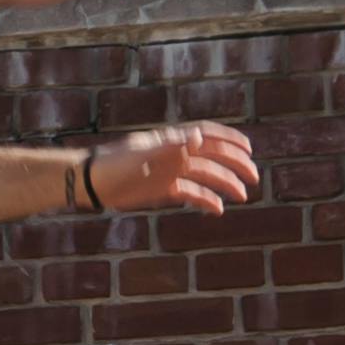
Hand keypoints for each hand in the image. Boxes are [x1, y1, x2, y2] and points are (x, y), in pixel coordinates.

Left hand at [76, 121, 257, 213]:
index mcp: (172, 141)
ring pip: (205, 176)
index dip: (230, 140)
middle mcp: (175, 154)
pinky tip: (219, 210)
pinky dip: (205, 200)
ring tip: (243, 195)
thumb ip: (172, 148)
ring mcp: (170, 172)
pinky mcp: (163, 189)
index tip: (249, 149)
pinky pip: (190, 193)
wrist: (91, 182)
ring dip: (225, 183)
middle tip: (254, 177)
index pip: (208, 135)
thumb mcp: (144, 156)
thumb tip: (197, 138)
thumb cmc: (115, 164)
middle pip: (212, 156)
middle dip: (234, 164)